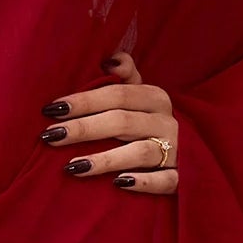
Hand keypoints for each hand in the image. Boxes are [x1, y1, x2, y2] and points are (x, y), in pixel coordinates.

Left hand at [39, 50, 178, 196]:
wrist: (192, 155)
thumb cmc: (150, 123)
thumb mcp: (141, 96)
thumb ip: (124, 75)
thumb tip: (109, 58)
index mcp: (155, 98)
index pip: (116, 94)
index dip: (84, 101)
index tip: (51, 109)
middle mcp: (166, 122)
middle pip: (122, 122)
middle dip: (84, 128)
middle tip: (50, 136)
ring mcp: (177, 151)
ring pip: (140, 153)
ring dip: (106, 159)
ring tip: (72, 166)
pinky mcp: (182, 178)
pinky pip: (166, 181)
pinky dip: (145, 183)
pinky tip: (119, 184)